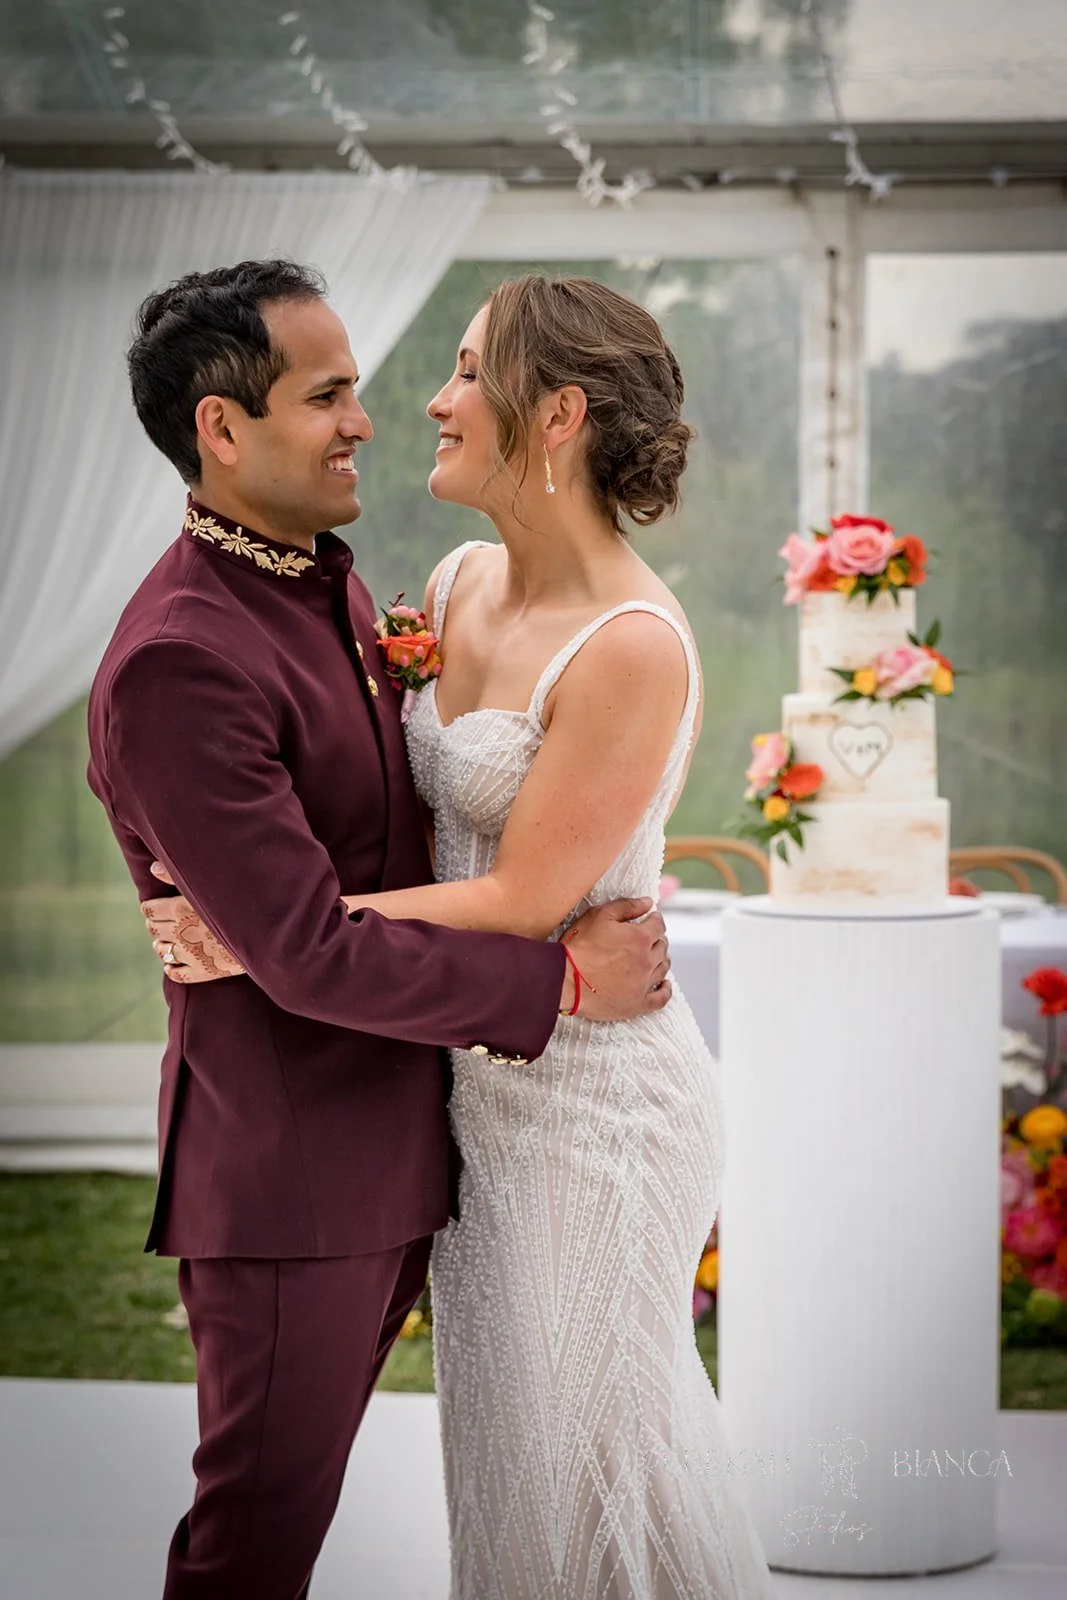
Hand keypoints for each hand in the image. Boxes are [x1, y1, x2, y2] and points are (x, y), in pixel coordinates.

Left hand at [141, 864, 244, 983]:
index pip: (148, 910)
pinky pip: (175, 974)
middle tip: (163, 921)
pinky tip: (175, 963)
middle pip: (153, 929)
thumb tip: (153, 868)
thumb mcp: (208, 884)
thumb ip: (177, 875)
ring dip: (162, 945)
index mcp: (178, 910)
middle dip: (156, 924)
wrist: (265, 931)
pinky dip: (171, 968)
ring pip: (161, 952)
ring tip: (169, 940)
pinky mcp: (201, 972)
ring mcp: (189, 955)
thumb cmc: (237, 901)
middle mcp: (179, 933)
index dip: (150, 908)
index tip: (155, 906)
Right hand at [562, 898, 670, 1021]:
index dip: (655, 920)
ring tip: (654, 957)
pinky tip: (664, 985)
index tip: (651, 919)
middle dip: (656, 939)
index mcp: (640, 938)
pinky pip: (661, 998)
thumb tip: (648, 902)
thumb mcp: (599, 916)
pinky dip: (665, 990)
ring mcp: (644, 984)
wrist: (564, 980)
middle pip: (662, 946)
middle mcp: (647, 960)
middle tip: (648, 938)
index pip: (659, 925)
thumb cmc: (579, 946)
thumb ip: (626, 906)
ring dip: (661, 959)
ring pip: (663, 968)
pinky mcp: (638, 1004)